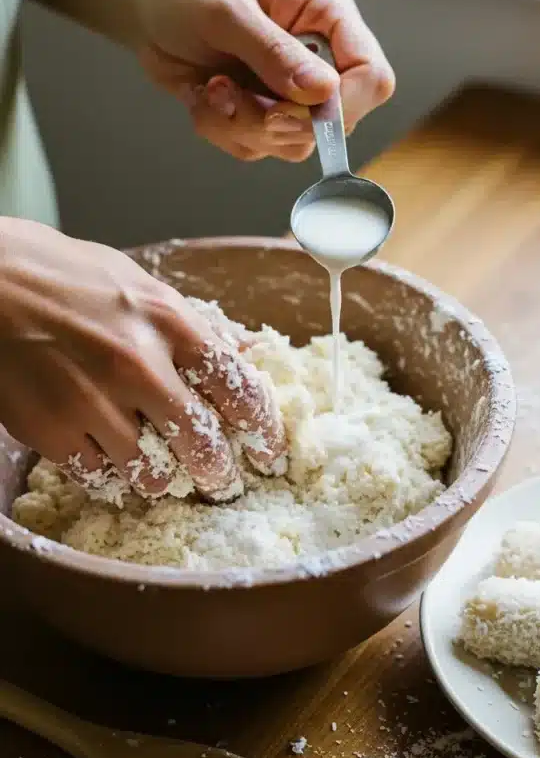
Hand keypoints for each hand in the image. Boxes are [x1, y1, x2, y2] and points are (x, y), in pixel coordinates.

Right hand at [0, 220, 285, 500]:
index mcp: (169, 322)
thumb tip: (248, 352)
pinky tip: (106, 454)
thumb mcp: (139, 285)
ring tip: (160, 471)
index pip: (240, 391)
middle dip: (218, 473)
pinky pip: (100, 476)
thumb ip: (195, 325)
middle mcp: (139, 365)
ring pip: (152, 474)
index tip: (268, 452)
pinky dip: (109, 473)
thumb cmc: (62, 277)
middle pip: (203, 446)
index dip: (263, 431)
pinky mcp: (53, 431)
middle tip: (220, 480)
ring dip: (162, 478)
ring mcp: (93, 402)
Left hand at [133, 0, 394, 161]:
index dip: (344, 105)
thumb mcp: (229, 14)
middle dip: (276, 119)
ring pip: (294, 145)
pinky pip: (259, 151)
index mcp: (327, 19)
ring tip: (214, 89)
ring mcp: (294, 96)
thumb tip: (323, 92)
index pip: (372, 78)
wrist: (148, 13)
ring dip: (243, 126)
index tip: (299, 107)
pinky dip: (224, 132)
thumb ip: (276, 54)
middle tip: (233, 92)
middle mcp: (318, 61)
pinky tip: (208, 97)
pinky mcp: (266, 120)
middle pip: (334, 124)